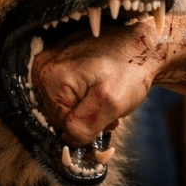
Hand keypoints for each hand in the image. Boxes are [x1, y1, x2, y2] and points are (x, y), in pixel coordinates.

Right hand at [32, 19, 160, 145]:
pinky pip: (66, 90)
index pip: (60, 123)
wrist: (142, 44)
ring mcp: (50, 60)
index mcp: (51, 77)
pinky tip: (98, 87)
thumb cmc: (130, 69)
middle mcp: (42, 67)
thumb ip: (85, 126)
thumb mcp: (111, 103)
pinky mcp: (59, 59)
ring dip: (86, 107)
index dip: (86, 125)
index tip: (107, 114)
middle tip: (109, 106)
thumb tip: (68, 140)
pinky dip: (83, 95)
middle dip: (85, 116)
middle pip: (59, 113)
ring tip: (106, 95)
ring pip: (64, 104)